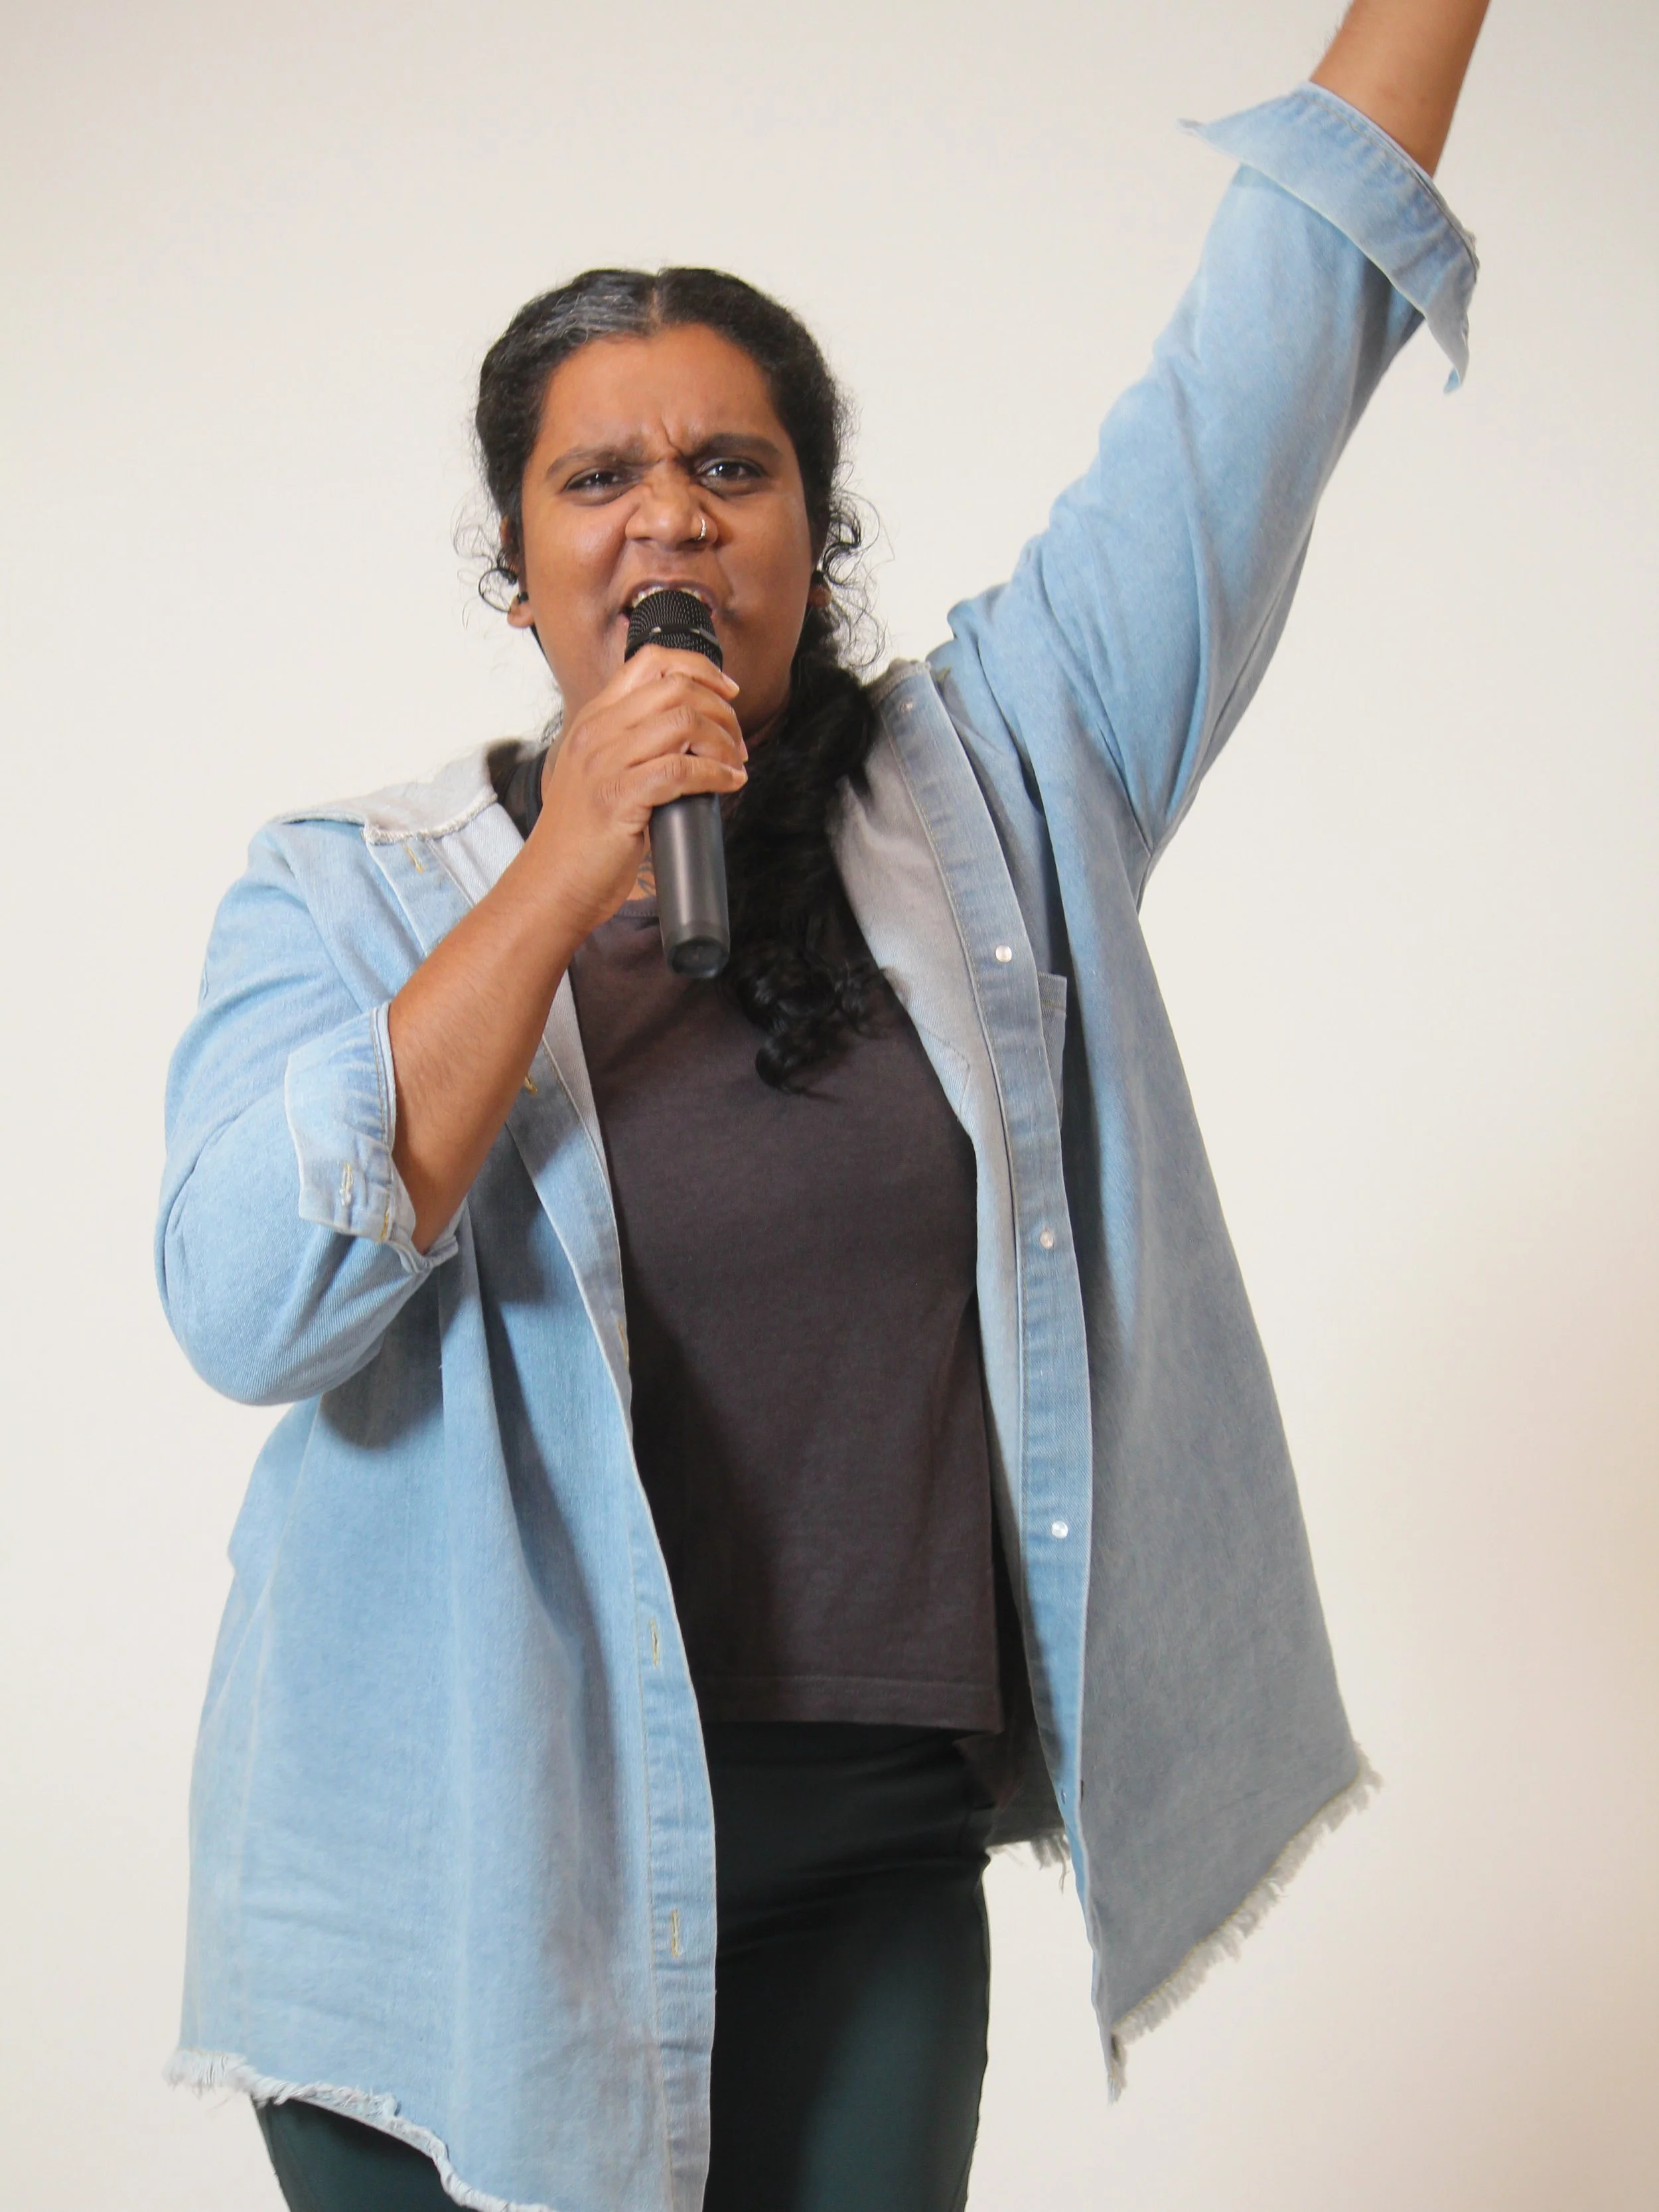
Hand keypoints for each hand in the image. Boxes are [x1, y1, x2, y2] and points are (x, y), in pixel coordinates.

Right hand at [528, 645, 746, 947]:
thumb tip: (689, 734)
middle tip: (737, 742)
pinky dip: (716, 774)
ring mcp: (604, 763)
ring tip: (735, 764)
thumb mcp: (598, 772)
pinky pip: (682, 769)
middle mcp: (596, 732)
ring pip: (683, 722)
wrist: (553, 883)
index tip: (727, 692)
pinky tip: (729, 784)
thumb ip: (630, 744)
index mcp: (593, 719)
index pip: (650, 661)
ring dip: (723, 741)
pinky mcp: (618, 798)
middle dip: (722, 711)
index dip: (700, 668)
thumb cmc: (582, 837)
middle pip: (676, 688)